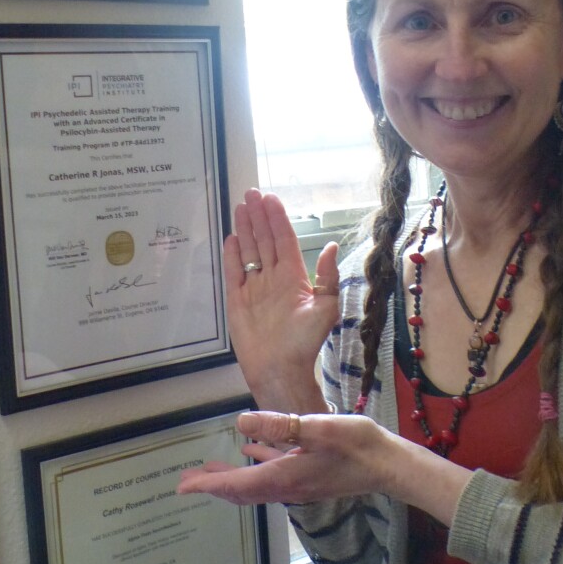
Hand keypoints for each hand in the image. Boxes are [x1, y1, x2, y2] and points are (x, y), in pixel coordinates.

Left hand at [177, 408, 471, 526]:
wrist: (390, 465)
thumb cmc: (357, 445)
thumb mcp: (316, 427)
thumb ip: (278, 426)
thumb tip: (240, 424)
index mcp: (283, 477)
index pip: (236, 484)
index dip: (208, 484)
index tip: (183, 486)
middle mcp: (286, 486)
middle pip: (241, 489)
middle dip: (214, 485)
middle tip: (187, 481)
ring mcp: (298, 484)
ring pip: (255, 483)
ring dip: (232, 477)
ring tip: (211, 470)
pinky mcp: (309, 476)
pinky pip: (272, 474)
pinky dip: (256, 466)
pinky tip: (252, 452)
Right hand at [224, 189, 338, 410]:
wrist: (280, 370)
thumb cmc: (304, 342)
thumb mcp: (325, 308)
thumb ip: (327, 277)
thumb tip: (331, 246)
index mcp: (294, 277)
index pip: (284, 241)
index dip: (277, 220)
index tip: (270, 199)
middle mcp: (274, 278)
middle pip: (265, 240)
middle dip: (258, 216)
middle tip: (251, 193)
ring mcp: (254, 288)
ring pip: (249, 251)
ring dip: (245, 229)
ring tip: (240, 207)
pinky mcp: (238, 300)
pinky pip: (234, 272)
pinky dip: (232, 255)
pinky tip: (231, 238)